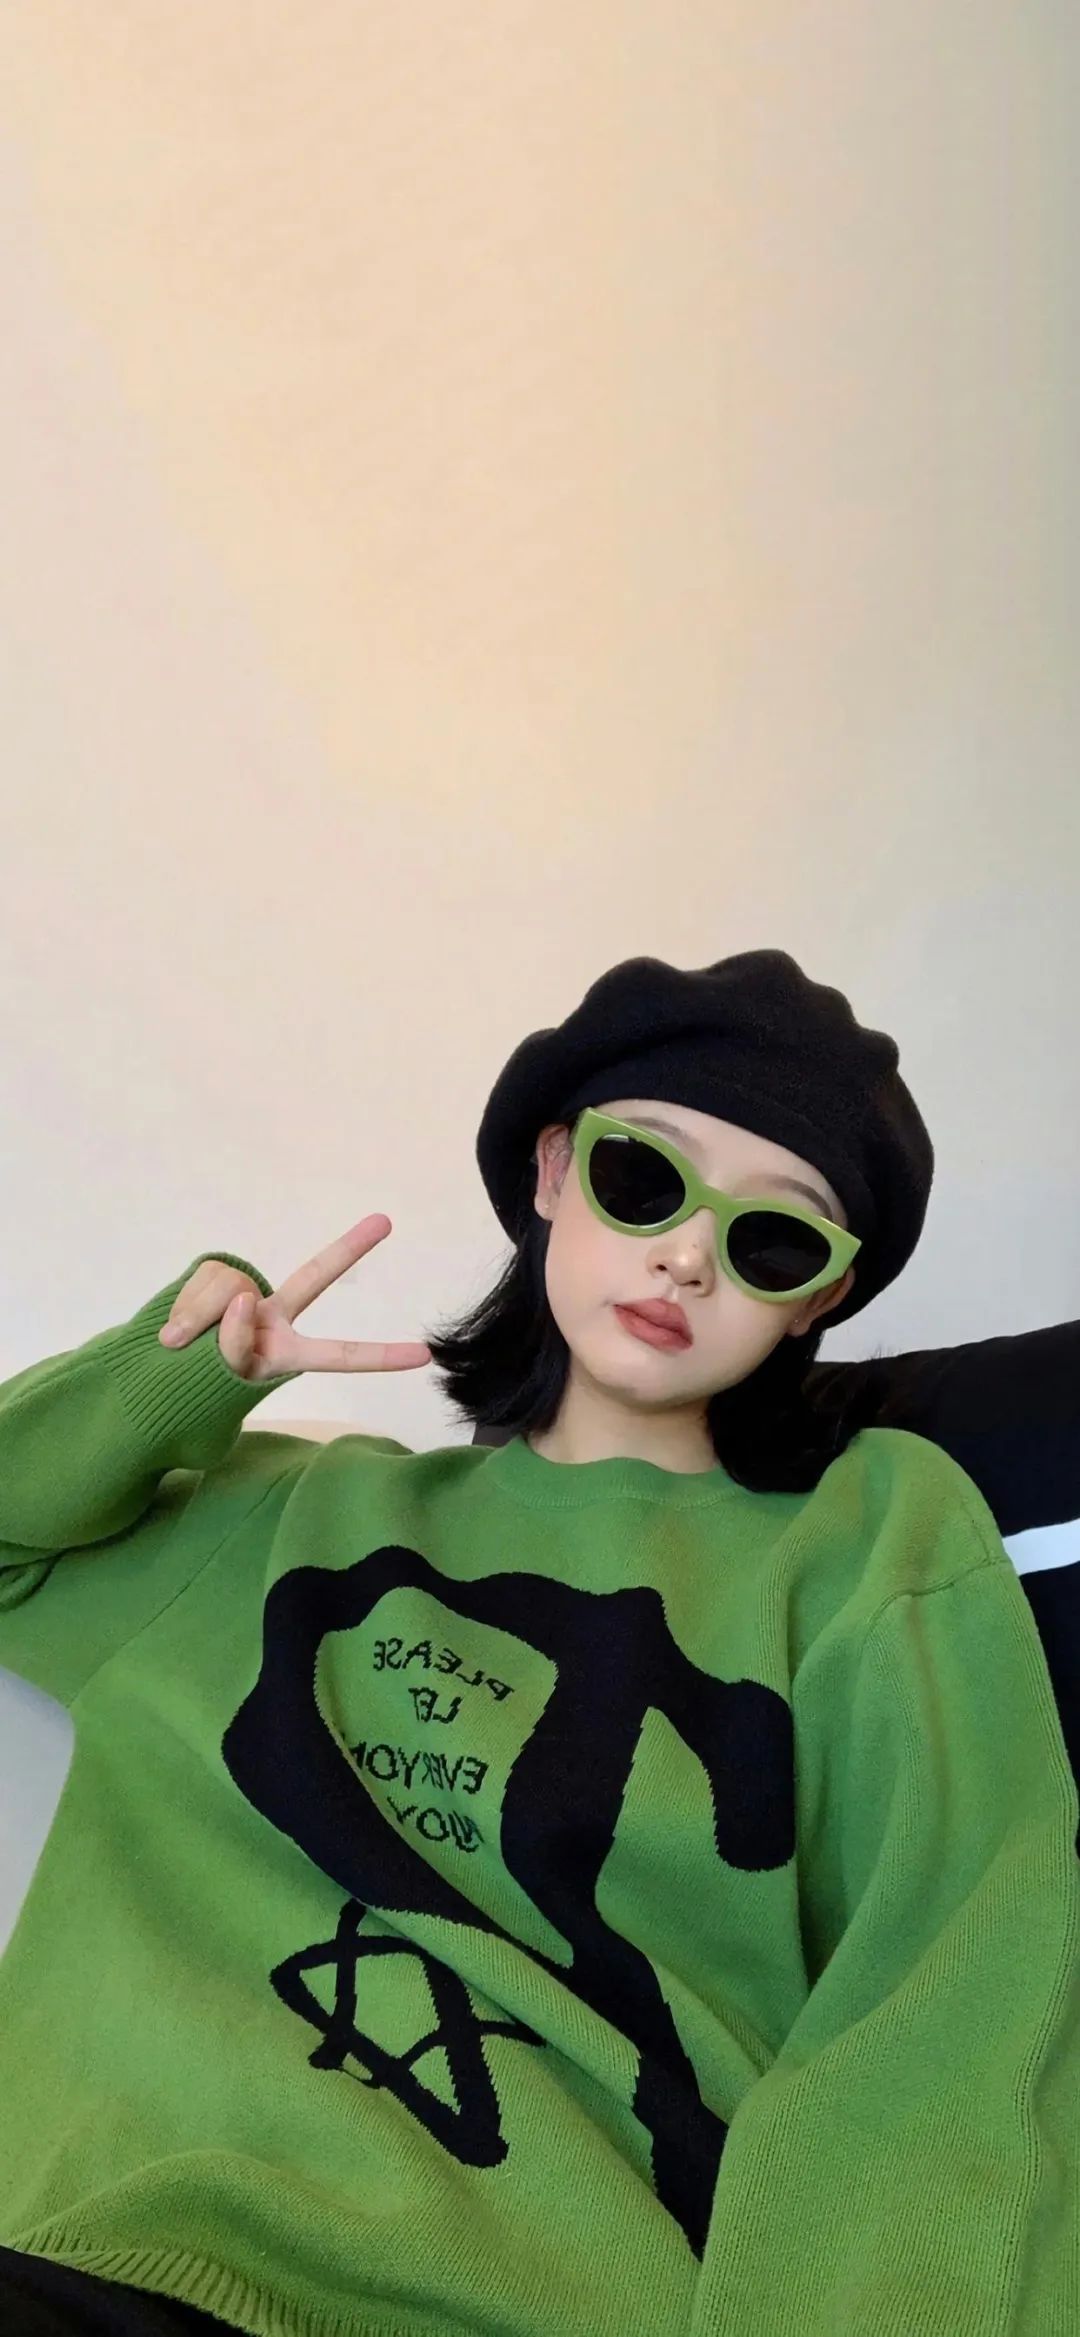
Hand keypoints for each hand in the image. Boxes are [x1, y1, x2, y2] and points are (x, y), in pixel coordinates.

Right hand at [157, 1216, 431, 1383]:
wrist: (151, 1371)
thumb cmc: (193, 1387)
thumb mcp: (220, 1384)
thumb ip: (231, 1345)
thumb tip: (238, 1301)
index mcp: (286, 1355)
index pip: (340, 1356)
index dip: (380, 1359)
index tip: (425, 1356)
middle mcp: (274, 1318)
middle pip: (314, 1277)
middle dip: (348, 1249)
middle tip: (387, 1221)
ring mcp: (245, 1295)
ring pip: (231, 1293)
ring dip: (200, 1321)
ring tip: (183, 1345)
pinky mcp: (215, 1275)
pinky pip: (205, 1282)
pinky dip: (185, 1307)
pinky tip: (175, 1329)